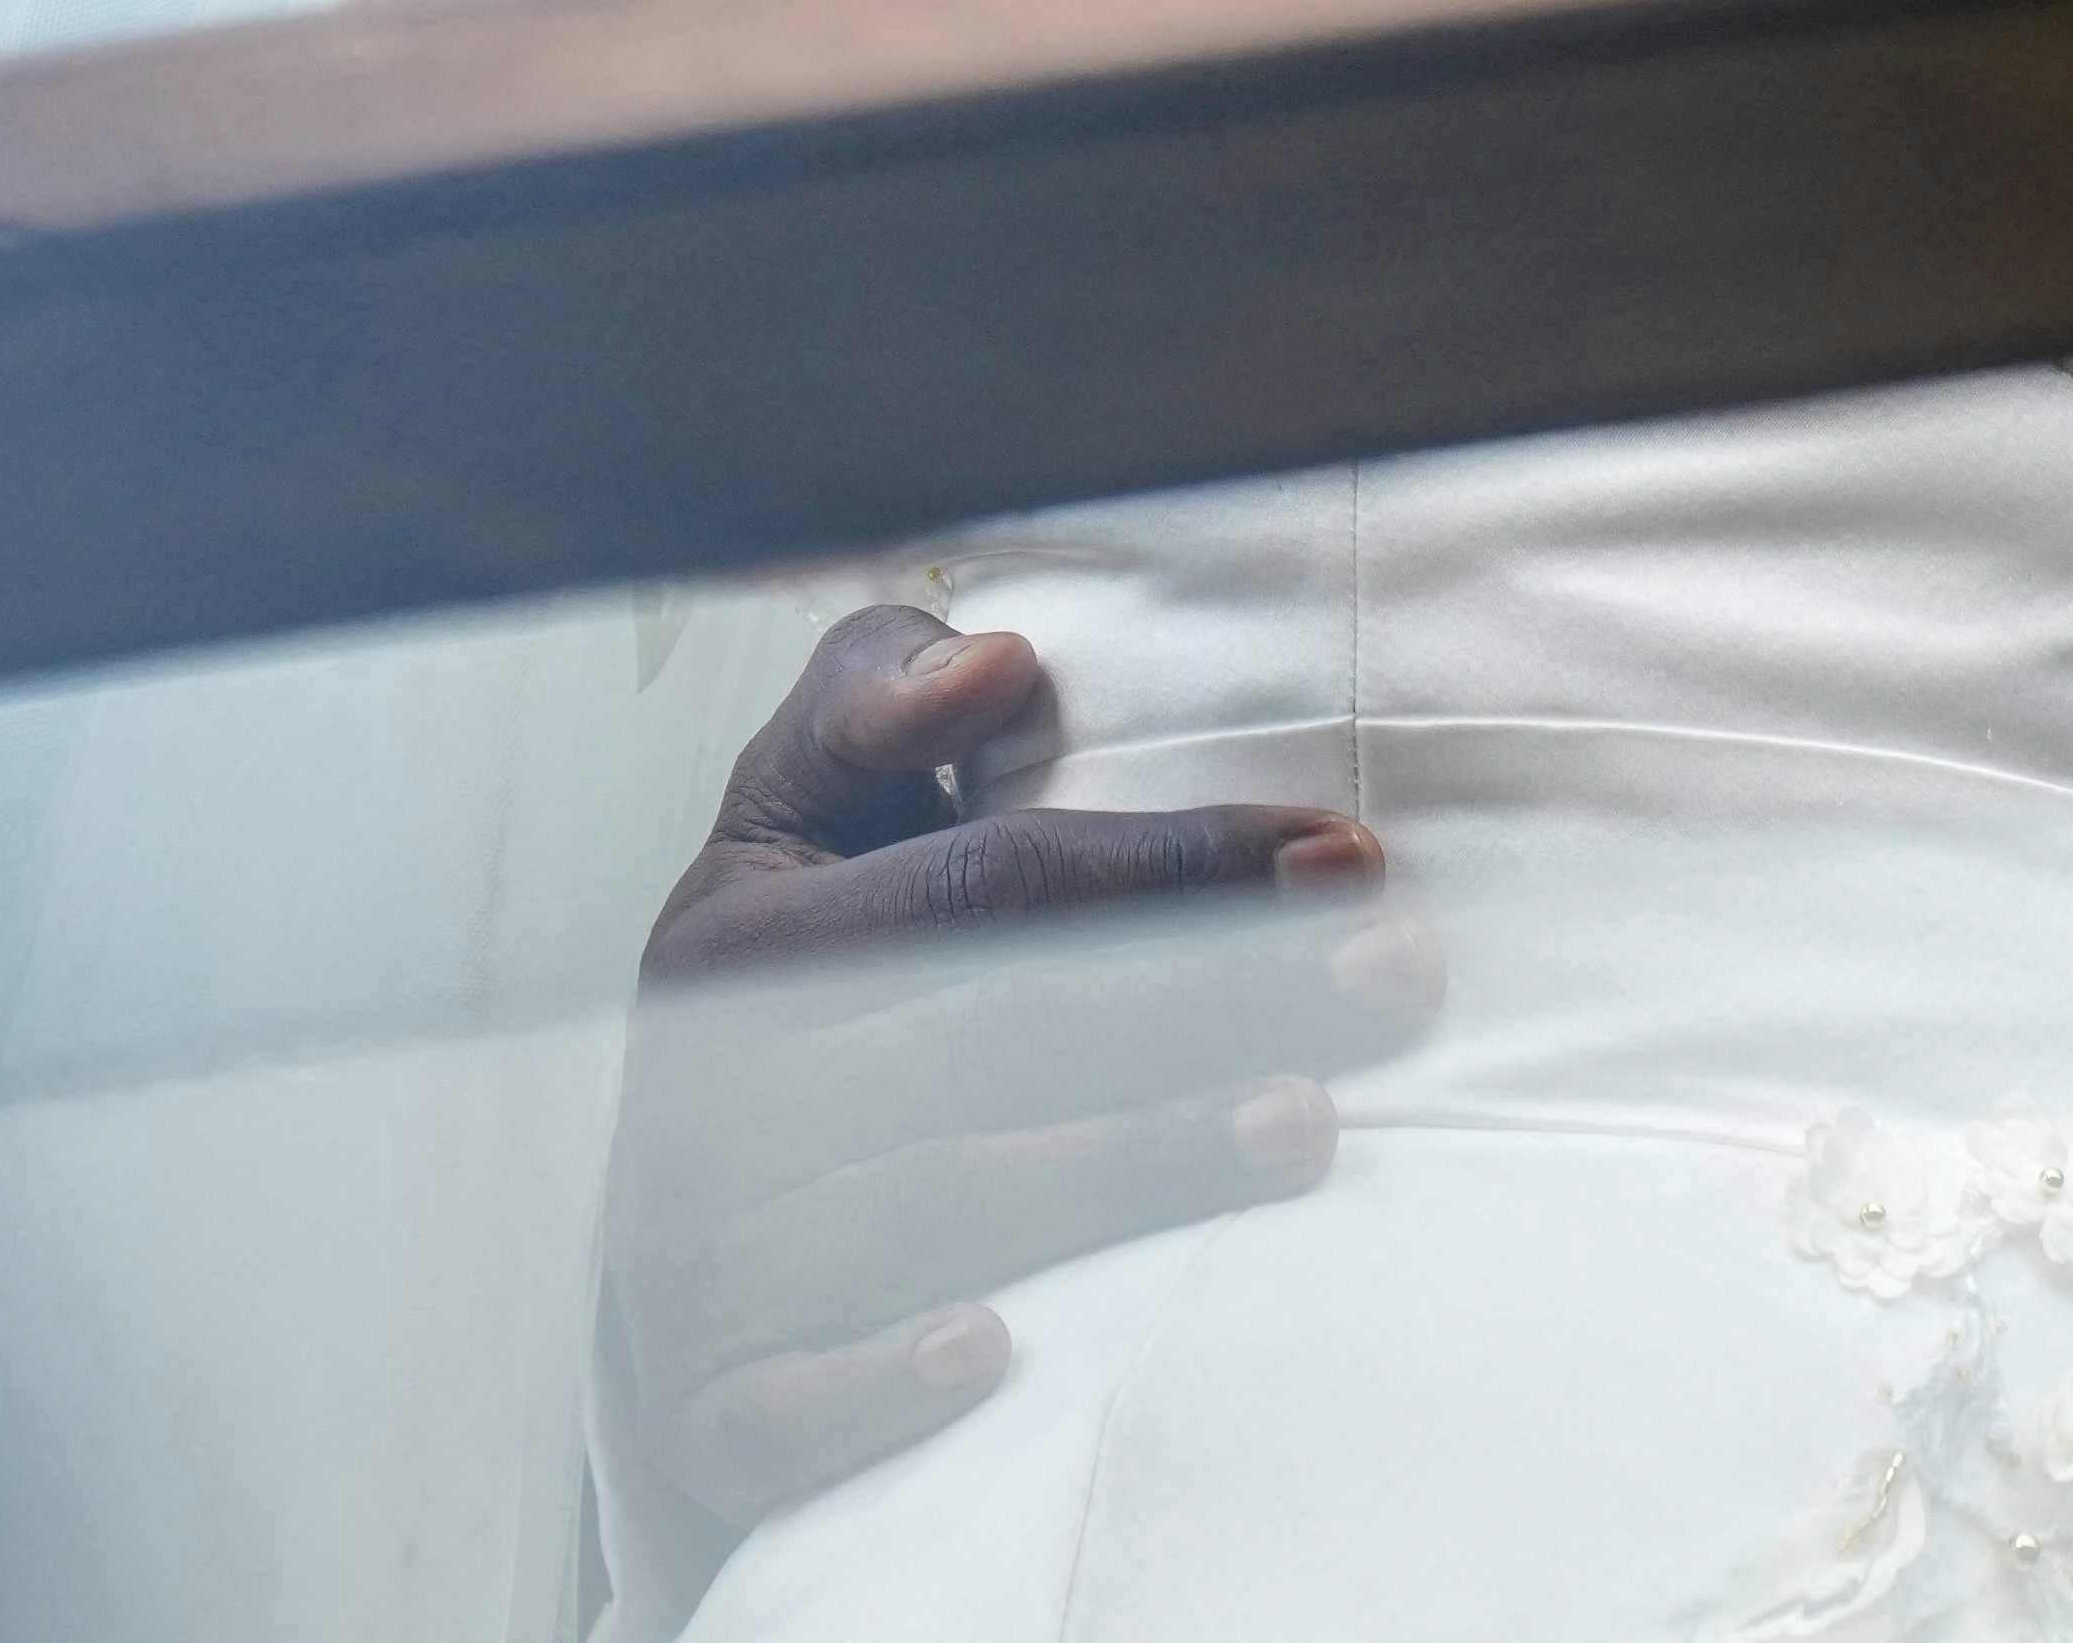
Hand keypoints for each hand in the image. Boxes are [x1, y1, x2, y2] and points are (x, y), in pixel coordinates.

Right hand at [596, 606, 1440, 1600]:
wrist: (683, 1257)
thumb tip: (997, 661)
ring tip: (1305, 1127)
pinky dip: (874, 1388)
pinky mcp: (702, 1410)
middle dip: (1208, 1004)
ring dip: (1117, 1171)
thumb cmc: (794, 999)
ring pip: (924, 1211)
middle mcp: (705, 1097)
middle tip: (1388, 982)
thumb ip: (874, 703)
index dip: (1173, 866)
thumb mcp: (797, 824)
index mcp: (737, 939)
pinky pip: (780, 1410)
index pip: (988, 885)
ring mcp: (696, 1264)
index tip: (1348, 855)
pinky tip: (992, 1359)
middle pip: (990, 1041)